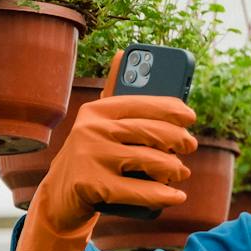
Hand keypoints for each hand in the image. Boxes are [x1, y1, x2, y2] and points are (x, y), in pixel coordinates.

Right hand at [43, 93, 197, 220]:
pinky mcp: (93, 186)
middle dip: (178, 139)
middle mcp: (91, 129)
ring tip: (181, 172)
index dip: (170, 109)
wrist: (59, 197)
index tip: (190, 116)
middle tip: (190, 145)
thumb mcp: (97, 125)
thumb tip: (120, 53)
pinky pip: (141, 190)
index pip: (141, 103)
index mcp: (96, 111)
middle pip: (151, 131)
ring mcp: (91, 157)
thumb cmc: (90, 157)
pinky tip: (177, 196)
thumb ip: (112, 94)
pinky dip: (164, 195)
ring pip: (151, 161)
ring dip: (174, 169)